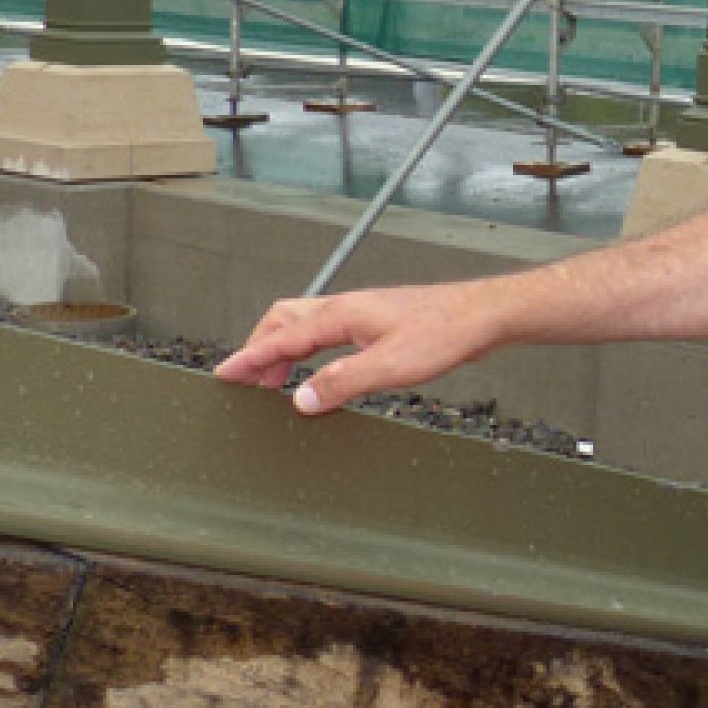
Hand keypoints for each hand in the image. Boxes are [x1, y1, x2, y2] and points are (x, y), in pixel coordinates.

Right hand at [214, 281, 506, 412]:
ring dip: (283, 348)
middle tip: (247, 381)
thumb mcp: (391, 366)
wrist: (483, 315)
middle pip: (285, 320)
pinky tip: (319, 367)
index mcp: (341, 315)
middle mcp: (346, 307)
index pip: (281, 337)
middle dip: (260, 348)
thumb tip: (300, 400)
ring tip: (273, 379)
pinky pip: (328, 331)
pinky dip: (309, 348)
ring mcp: (363, 312)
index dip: (250, 358)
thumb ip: (343, 382)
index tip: (224, 375)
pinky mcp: (378, 321)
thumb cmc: (444, 334)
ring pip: (306, 323)